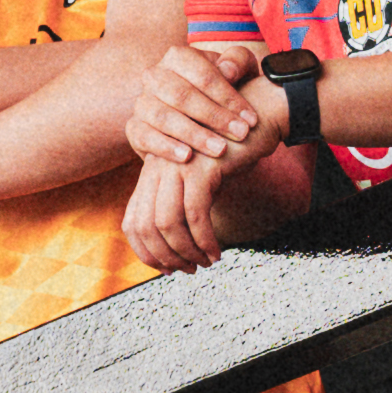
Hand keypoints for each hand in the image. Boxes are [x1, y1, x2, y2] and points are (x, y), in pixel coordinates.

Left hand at [123, 152, 247, 272]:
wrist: (259, 122)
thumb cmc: (228, 158)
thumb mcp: (196, 184)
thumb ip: (180, 208)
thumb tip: (173, 253)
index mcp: (150, 173)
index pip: (132, 221)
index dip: (145, 251)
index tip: (166, 268)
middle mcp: (157, 167)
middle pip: (145, 225)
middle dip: (165, 256)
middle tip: (187, 270)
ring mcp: (176, 165)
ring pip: (167, 223)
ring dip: (186, 252)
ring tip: (204, 264)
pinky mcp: (200, 167)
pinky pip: (195, 215)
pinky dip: (204, 241)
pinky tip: (216, 253)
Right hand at [125, 41, 284, 172]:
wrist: (205, 122)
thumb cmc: (225, 93)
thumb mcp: (240, 72)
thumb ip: (239, 62)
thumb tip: (227, 70)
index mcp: (178, 56)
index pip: (202, 73)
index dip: (227, 96)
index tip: (251, 119)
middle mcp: (154, 76)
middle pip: (181, 94)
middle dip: (214, 116)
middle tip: (240, 135)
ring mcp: (142, 102)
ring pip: (162, 116)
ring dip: (193, 134)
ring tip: (219, 149)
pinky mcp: (134, 128)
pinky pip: (144, 136)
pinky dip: (165, 147)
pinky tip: (187, 157)